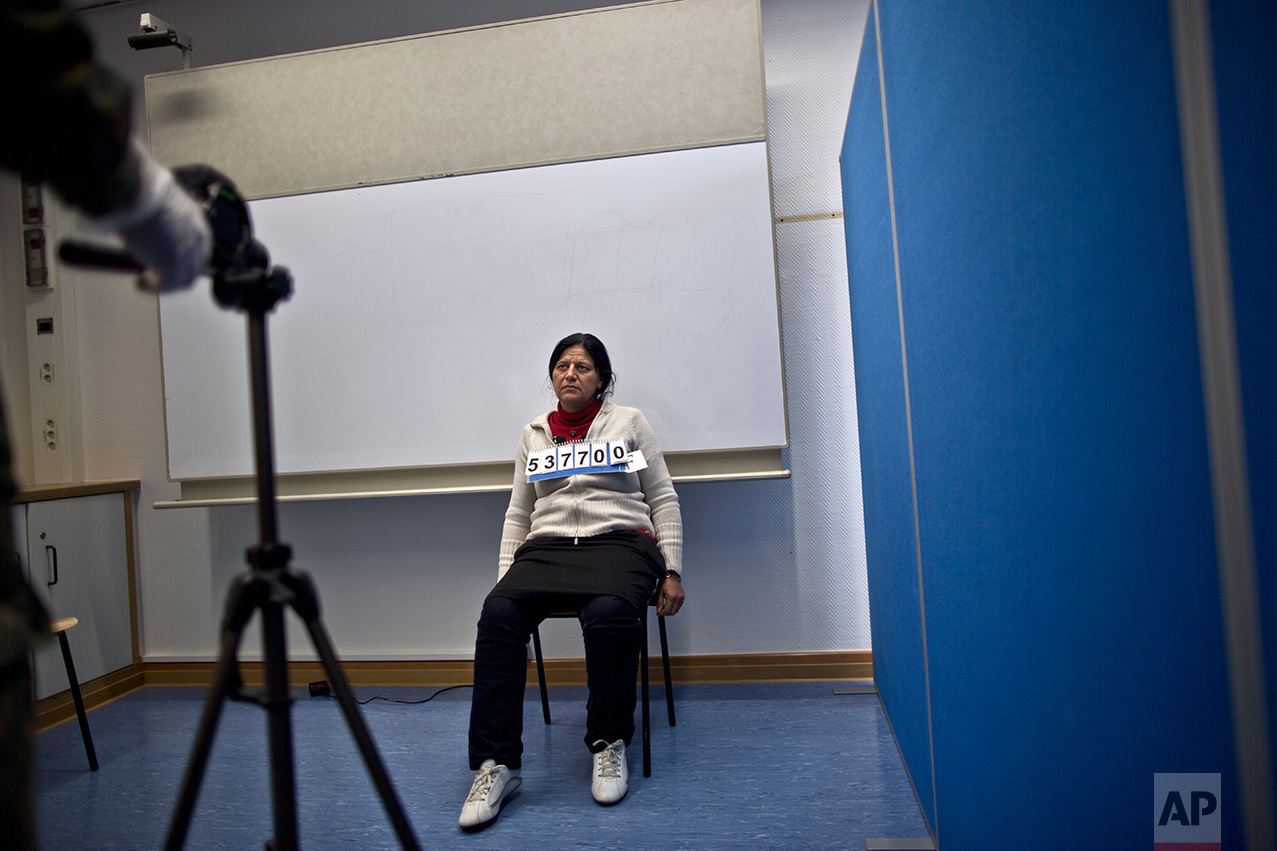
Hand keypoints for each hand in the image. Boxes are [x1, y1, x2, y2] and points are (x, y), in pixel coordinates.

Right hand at [98, 142, 211, 291]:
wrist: (134, 192)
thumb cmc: (138, 189)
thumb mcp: (157, 202)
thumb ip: (160, 218)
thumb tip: (148, 226)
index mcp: (196, 218)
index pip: (198, 246)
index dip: (183, 256)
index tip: (167, 258)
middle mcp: (198, 237)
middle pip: (195, 265)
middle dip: (177, 272)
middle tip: (156, 274)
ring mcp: (188, 253)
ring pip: (185, 278)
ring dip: (166, 283)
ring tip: (146, 280)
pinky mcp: (173, 266)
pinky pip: (168, 285)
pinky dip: (155, 287)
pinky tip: (141, 283)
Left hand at [655, 575, 683, 615]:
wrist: (671, 576)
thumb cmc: (665, 582)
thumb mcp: (659, 592)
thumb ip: (659, 603)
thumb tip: (658, 611)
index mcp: (672, 597)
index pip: (667, 610)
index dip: (661, 613)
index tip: (658, 613)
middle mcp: (678, 598)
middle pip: (673, 612)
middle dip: (666, 613)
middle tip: (660, 611)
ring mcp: (681, 598)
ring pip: (676, 610)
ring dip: (670, 611)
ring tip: (664, 607)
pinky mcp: (682, 597)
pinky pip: (679, 606)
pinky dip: (674, 608)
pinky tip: (669, 605)